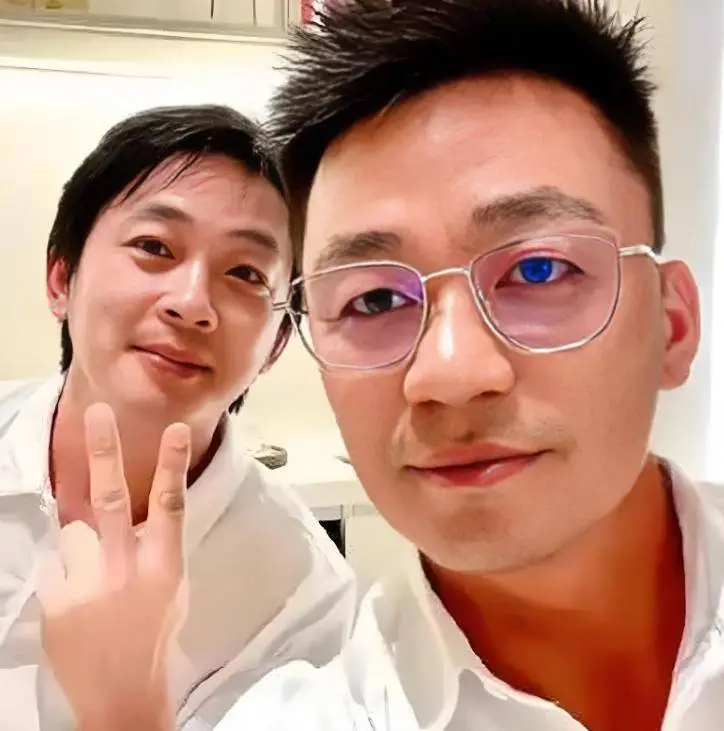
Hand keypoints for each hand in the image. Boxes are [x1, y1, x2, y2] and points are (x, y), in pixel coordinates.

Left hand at [38, 403, 190, 730]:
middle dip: (105, 452)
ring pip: (74, 532)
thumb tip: (133, 515)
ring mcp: (87, 584)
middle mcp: (125, 568)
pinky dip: (65, 574)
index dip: (173, 465)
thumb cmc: (155, 635)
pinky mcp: (56, 599)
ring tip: (94, 582)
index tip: (176, 430)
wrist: (121, 694)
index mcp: (163, 565)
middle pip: (110, 500)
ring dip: (82, 546)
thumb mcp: (171, 587)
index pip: (170, 505)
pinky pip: (57, 564)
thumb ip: (155, 548)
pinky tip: (78, 602)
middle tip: (97, 414)